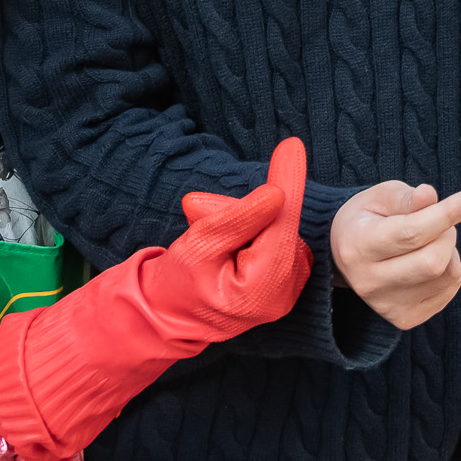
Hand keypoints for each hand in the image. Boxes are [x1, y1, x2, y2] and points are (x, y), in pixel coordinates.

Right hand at [145, 137, 312, 337]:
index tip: (291, 145)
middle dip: (238, 211)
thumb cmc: (177, 284)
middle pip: (275, 222)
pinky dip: (249, 230)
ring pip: (274, 225)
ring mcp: (289, 287)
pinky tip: (226, 245)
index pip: (280, 225)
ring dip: (240, 220)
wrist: (169, 315)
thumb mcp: (197, 247)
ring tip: (210, 241)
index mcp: (262, 293)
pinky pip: (274, 234)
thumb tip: (277, 193)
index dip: (286, 183)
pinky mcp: (287, 275)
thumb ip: (236, 219)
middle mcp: (285, 293)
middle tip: (197, 219)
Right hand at [330, 181, 460, 328]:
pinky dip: (449, 268)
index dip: (447, 214)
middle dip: (447, 234)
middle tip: (437, 222)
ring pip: (447, 274)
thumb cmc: (368, 218)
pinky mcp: (405, 318)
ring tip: (427, 242)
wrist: (345, 258)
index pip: (411, 233)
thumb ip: (406, 197)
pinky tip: (426, 261)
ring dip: (449, 250)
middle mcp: (369, 282)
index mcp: (358, 246)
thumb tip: (429, 195)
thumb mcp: (381, 197)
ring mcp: (387, 305)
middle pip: (433, 261)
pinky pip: (450, 289)